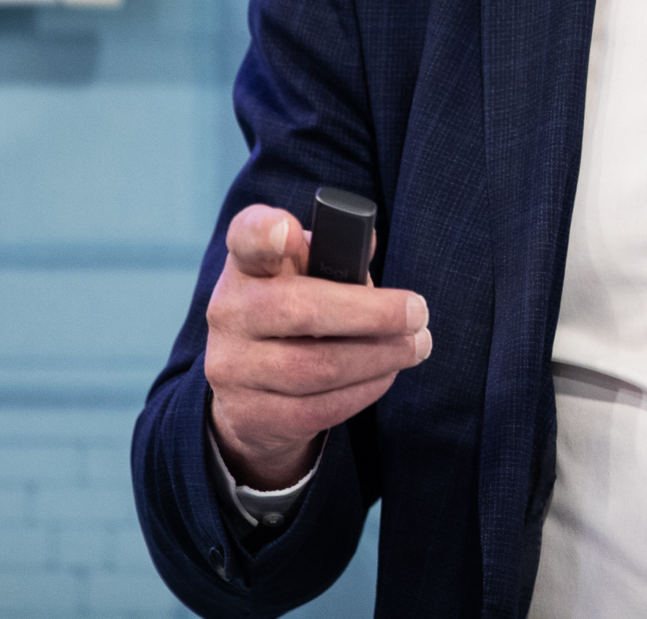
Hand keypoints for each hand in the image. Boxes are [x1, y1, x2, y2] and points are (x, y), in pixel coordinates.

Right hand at [205, 203, 431, 488]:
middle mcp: (229, 311)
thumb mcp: (305, 275)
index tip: (288, 231)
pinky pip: (318, 409)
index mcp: (246, 265)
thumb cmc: (294, 312)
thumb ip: (334, 255)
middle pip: (302, 310)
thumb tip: (366, 245)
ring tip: (415, 346)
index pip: (247, 238)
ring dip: (380, 357)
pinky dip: (363, 391)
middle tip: (418, 314)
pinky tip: (386, 374)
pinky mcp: (249, 414)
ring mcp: (231, 367)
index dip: (265, 233)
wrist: (249, 389)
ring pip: (318, 367)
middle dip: (373, 314)